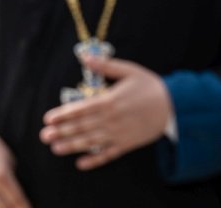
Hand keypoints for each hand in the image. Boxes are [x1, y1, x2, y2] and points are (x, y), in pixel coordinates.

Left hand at [40, 56, 171, 169]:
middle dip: (62, 132)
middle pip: (83, 127)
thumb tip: (85, 56)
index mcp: (110, 101)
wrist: (176, 107)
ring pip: (92, 142)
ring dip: (73, 145)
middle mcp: (112, 119)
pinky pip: (109, 154)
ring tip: (56, 148)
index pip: (81, 109)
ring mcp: (120, 134)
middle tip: (44, 136)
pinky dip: (95, 160)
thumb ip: (105, 66)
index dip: (63, 114)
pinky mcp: (128, 144)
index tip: (48, 119)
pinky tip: (81, 164)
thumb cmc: (150, 86)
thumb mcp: (128, 71)